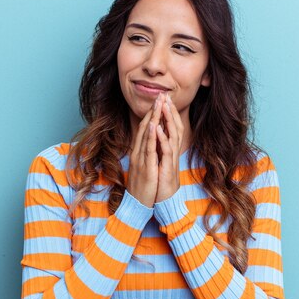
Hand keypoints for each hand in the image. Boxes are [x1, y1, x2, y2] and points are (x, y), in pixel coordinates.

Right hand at [127, 93, 164, 207]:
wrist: (137, 204)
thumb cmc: (143, 186)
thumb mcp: (145, 166)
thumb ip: (147, 153)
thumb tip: (152, 143)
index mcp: (139, 151)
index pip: (145, 129)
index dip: (152, 113)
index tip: (159, 100)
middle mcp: (138, 152)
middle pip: (145, 127)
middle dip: (153, 110)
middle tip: (160, 95)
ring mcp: (140, 159)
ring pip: (146, 134)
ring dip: (153, 118)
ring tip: (159, 103)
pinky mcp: (146, 167)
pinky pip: (149, 149)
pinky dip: (151, 136)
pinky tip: (155, 125)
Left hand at [155, 94, 183, 202]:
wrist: (164, 201)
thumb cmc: (161, 182)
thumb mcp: (160, 161)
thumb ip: (160, 148)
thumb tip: (156, 136)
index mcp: (169, 149)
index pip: (171, 127)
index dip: (168, 112)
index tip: (163, 98)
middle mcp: (172, 152)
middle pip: (175, 127)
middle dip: (170, 111)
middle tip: (165, 95)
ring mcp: (171, 159)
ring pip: (173, 136)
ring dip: (168, 120)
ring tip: (163, 106)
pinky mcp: (168, 168)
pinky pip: (166, 151)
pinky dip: (162, 139)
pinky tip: (158, 129)